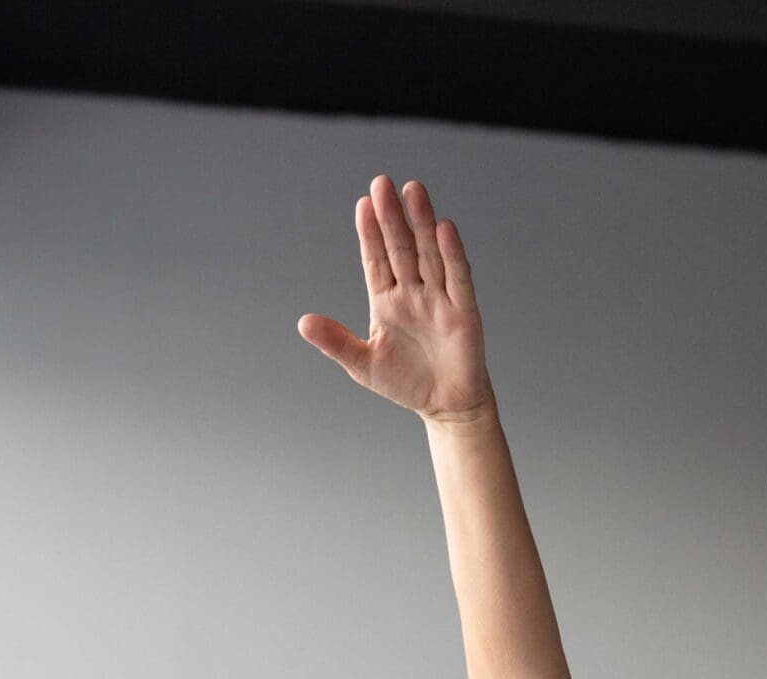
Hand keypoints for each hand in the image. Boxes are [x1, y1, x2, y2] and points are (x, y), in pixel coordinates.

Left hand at [299, 174, 489, 422]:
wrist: (445, 407)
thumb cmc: (404, 383)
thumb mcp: (363, 364)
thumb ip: (335, 342)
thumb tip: (302, 322)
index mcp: (386, 301)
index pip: (376, 260)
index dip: (370, 233)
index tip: (362, 205)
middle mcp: (413, 292)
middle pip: (401, 248)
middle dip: (392, 217)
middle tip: (382, 183)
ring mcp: (439, 298)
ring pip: (429, 254)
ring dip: (421, 223)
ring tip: (413, 191)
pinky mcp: (463, 311)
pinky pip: (457, 277)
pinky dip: (451, 253)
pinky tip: (443, 228)